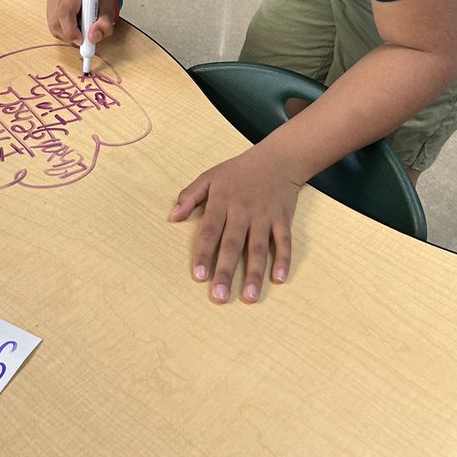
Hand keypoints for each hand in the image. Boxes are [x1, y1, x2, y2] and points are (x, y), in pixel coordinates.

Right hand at [46, 0, 117, 48]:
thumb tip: (92, 37)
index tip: (81, 40)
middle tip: (82, 41)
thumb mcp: (108, 13)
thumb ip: (104, 25)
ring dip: (66, 35)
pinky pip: (52, 27)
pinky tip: (74, 28)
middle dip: (69, 35)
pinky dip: (63, 33)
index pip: (65, 12)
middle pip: (57, 20)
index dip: (71, 30)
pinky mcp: (50, 8)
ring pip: (53, 25)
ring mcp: (52, 0)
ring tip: (80, 32)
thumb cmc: (100, 3)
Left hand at [170, 145, 302, 303]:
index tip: (199, 276)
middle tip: (219, 296)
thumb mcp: (210, 176)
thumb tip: (172, 217)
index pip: (210, 231)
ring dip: (254, 273)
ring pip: (258, 248)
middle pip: (233, 244)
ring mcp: (264, 216)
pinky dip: (283, 259)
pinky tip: (279, 279)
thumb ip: (190, 196)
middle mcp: (243, 211)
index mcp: (222, 201)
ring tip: (249, 297)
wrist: (278, 159)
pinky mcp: (283, 218)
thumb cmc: (239, 171)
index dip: (204, 254)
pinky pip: (284, 241)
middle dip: (225, 271)